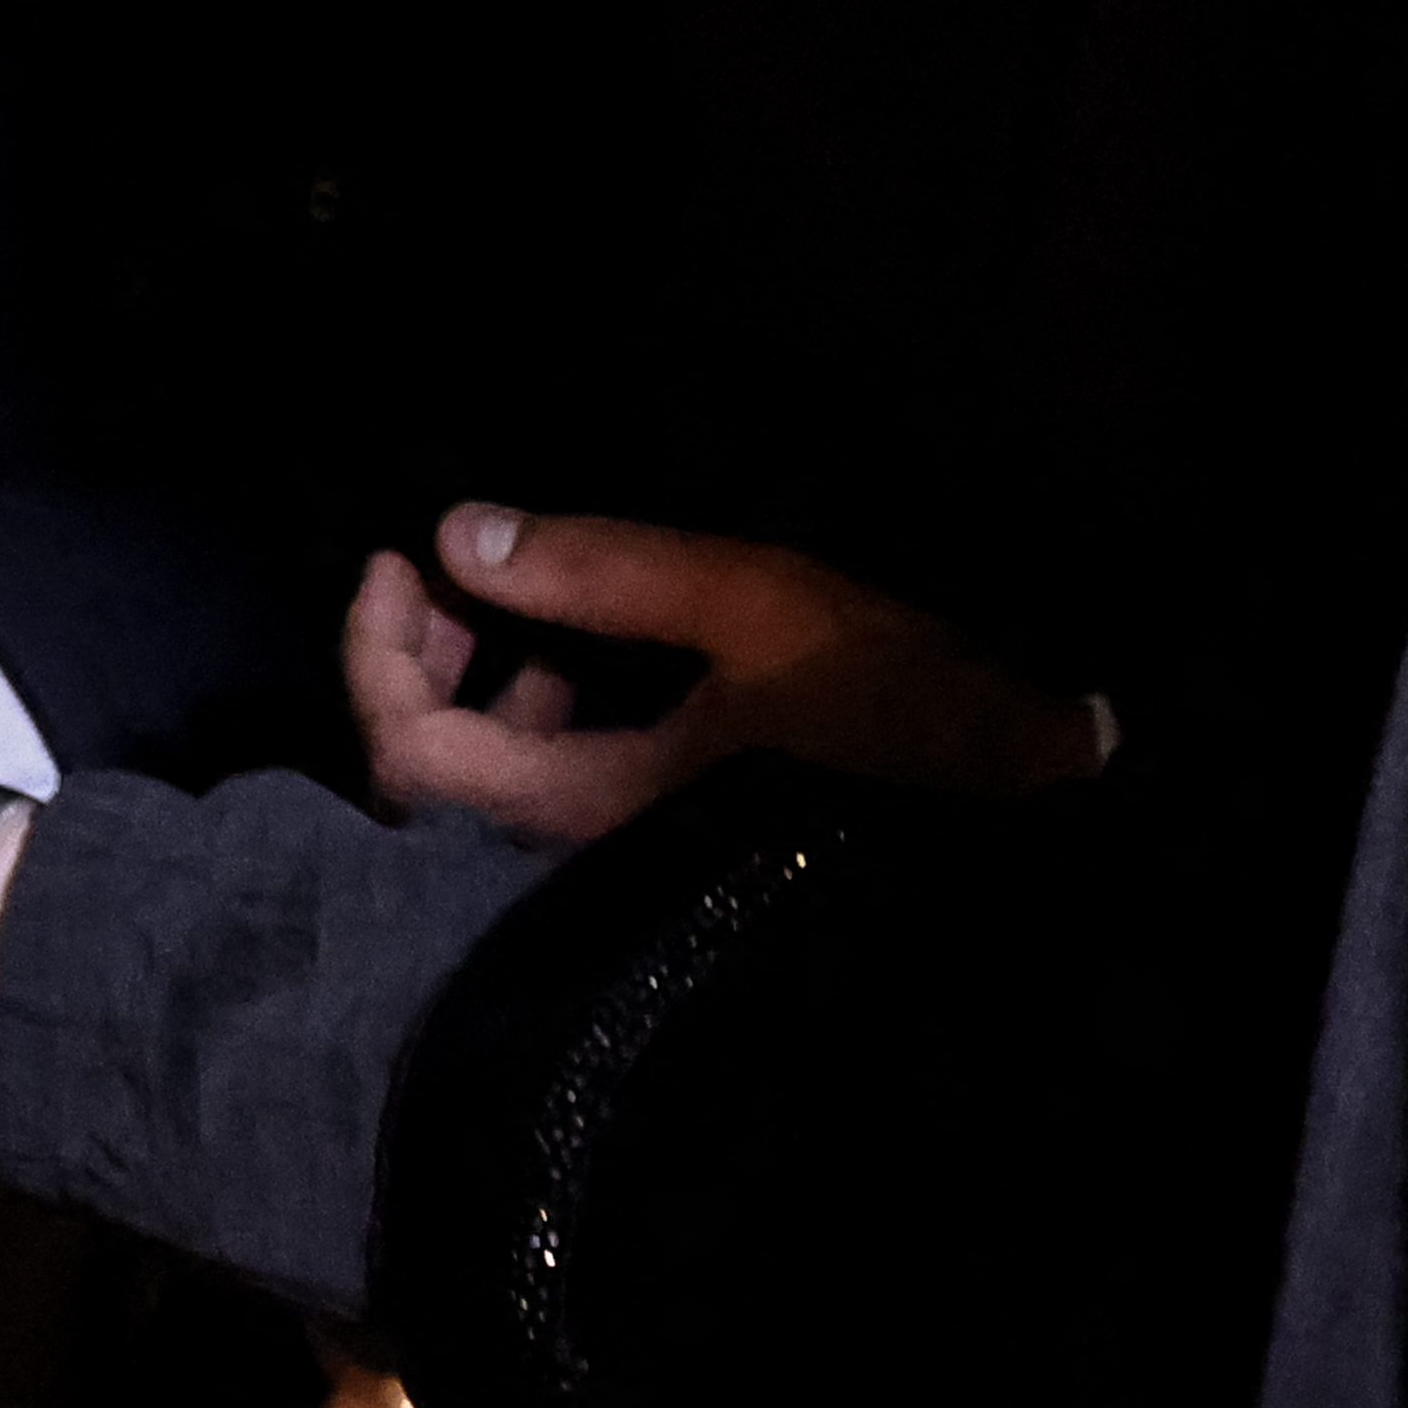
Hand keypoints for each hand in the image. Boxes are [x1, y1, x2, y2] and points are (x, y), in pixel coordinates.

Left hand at [340, 503, 1102, 846]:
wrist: (1033, 831)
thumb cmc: (902, 722)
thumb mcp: (759, 610)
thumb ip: (606, 573)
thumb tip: (459, 534)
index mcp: (584, 811)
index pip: (406, 752)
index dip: (374, 649)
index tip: (399, 556)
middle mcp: (580, 864)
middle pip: (431, 775)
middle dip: (419, 659)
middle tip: (446, 569)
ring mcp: (621, 874)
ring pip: (496, 786)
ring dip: (484, 685)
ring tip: (516, 600)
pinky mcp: (666, 867)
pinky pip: (559, 797)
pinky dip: (547, 721)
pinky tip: (594, 660)